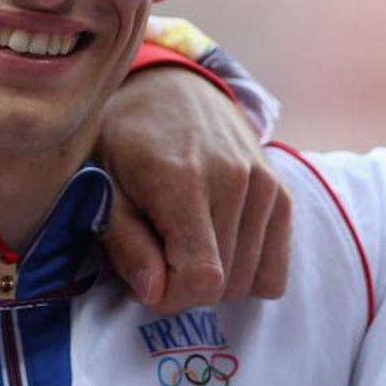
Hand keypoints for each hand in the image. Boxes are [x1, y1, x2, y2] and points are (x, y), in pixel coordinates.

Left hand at [97, 66, 291, 313]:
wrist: (172, 88)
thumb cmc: (126, 140)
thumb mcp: (104, 187)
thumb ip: (125, 243)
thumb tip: (153, 293)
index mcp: (184, 181)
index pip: (202, 278)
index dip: (170, 297)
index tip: (145, 279)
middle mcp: (235, 182)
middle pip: (225, 285)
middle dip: (185, 289)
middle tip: (157, 259)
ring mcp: (265, 187)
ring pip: (250, 282)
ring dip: (214, 282)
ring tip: (184, 246)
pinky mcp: (282, 194)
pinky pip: (275, 269)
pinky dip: (246, 272)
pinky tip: (216, 246)